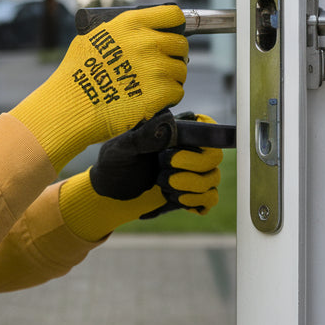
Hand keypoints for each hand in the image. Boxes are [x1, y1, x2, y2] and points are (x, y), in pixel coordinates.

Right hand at [10, 4, 187, 171]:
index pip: (172, 15)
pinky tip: (150, 98)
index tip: (172, 33)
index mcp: (131, 25)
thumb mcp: (92, 38)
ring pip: (180, 70)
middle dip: (172, 54)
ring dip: (170, 77)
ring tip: (150, 85)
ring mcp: (156, 68)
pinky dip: (167, 97)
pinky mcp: (160, 93)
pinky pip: (177, 91)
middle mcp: (147, 42)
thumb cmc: (76, 74)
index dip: (175, 25)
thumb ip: (119, 32)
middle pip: (180, 44)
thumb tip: (138, 31)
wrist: (72, 105)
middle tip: (158, 65)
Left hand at [58, 113, 223, 239]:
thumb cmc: (115, 160)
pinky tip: (172, 197)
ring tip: (162, 184)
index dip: (207, 131)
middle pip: (214, 155)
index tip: (187, 138)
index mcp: (176, 131)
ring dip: (188, 184)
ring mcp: (193, 173)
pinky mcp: (192, 194)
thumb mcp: (121, 147)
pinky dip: (193, 200)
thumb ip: (142, 136)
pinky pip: (210, 198)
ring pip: (212, 178)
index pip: (206, 126)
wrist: (111, 188)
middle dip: (192, 163)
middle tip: (164, 164)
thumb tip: (166, 123)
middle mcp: (190, 150)